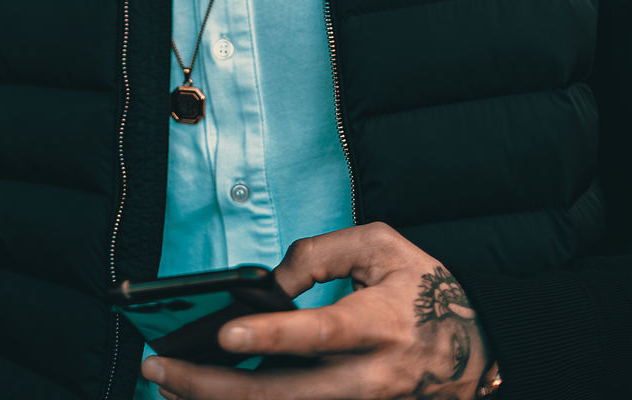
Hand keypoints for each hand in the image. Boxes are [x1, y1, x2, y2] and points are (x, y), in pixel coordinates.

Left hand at [141, 223, 491, 399]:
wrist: (472, 348)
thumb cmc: (423, 287)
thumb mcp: (381, 246)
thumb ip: (319, 255)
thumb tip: (266, 284)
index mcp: (378, 325)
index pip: (318, 334)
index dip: (271, 335)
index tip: (224, 332)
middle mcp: (366, 379)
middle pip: (281, 394)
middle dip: (211, 385)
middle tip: (159, 365)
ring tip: (166, 381)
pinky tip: (207, 395)